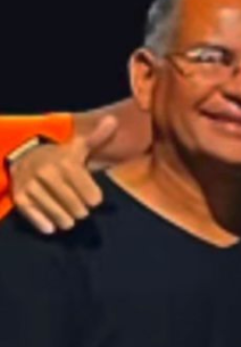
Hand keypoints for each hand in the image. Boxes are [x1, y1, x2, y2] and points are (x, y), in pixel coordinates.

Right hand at [10, 117, 116, 234]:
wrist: (25, 157)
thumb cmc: (60, 156)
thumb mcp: (78, 146)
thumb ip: (97, 137)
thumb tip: (113, 120)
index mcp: (66, 162)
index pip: (89, 193)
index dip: (93, 198)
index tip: (94, 200)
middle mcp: (48, 173)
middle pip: (75, 206)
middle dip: (81, 211)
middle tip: (81, 210)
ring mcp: (32, 186)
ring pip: (58, 214)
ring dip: (66, 220)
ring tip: (70, 218)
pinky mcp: (20, 198)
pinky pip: (36, 218)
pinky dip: (45, 224)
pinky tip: (52, 226)